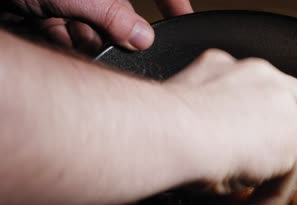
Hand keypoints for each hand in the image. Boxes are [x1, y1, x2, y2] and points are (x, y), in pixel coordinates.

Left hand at [0, 0, 192, 53]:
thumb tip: (144, 37)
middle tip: (103, 39)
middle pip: (117, 20)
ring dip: (84, 43)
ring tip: (69, 34)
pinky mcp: (49, 21)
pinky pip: (69, 42)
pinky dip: (64, 46)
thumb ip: (112, 15)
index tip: (185, 18)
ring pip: (93, 35)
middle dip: (111, 35)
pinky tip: (56, 39)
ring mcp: (68, 6)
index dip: (172, 1)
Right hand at [163, 49, 296, 204]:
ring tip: (259, 202)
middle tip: (282, 162)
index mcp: (225, 68)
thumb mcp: (183, 119)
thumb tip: (214, 154)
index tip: (255, 141)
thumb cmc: (158, 128)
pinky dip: (275, 196)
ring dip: (282, 175)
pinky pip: (293, 172)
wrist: (166, 131)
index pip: (261, 88)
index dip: (264, 117)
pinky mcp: (292, 134)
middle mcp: (259, 75)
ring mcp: (280, 102)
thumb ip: (205, 124)